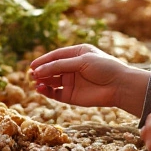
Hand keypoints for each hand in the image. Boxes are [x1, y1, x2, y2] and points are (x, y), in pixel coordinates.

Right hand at [27, 44, 150, 114]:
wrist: (120, 86)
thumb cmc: (104, 68)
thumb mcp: (81, 61)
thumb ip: (60, 65)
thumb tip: (39, 70)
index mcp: (76, 54)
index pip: (55, 56)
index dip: (43, 60)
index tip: (32, 65)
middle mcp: (72, 68)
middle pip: (51, 69)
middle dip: (40, 71)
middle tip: (31, 75)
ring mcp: (71, 82)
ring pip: (51, 81)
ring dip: (42, 81)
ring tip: (34, 82)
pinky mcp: (71, 96)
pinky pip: (55, 94)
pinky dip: (46, 92)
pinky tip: (41, 89)